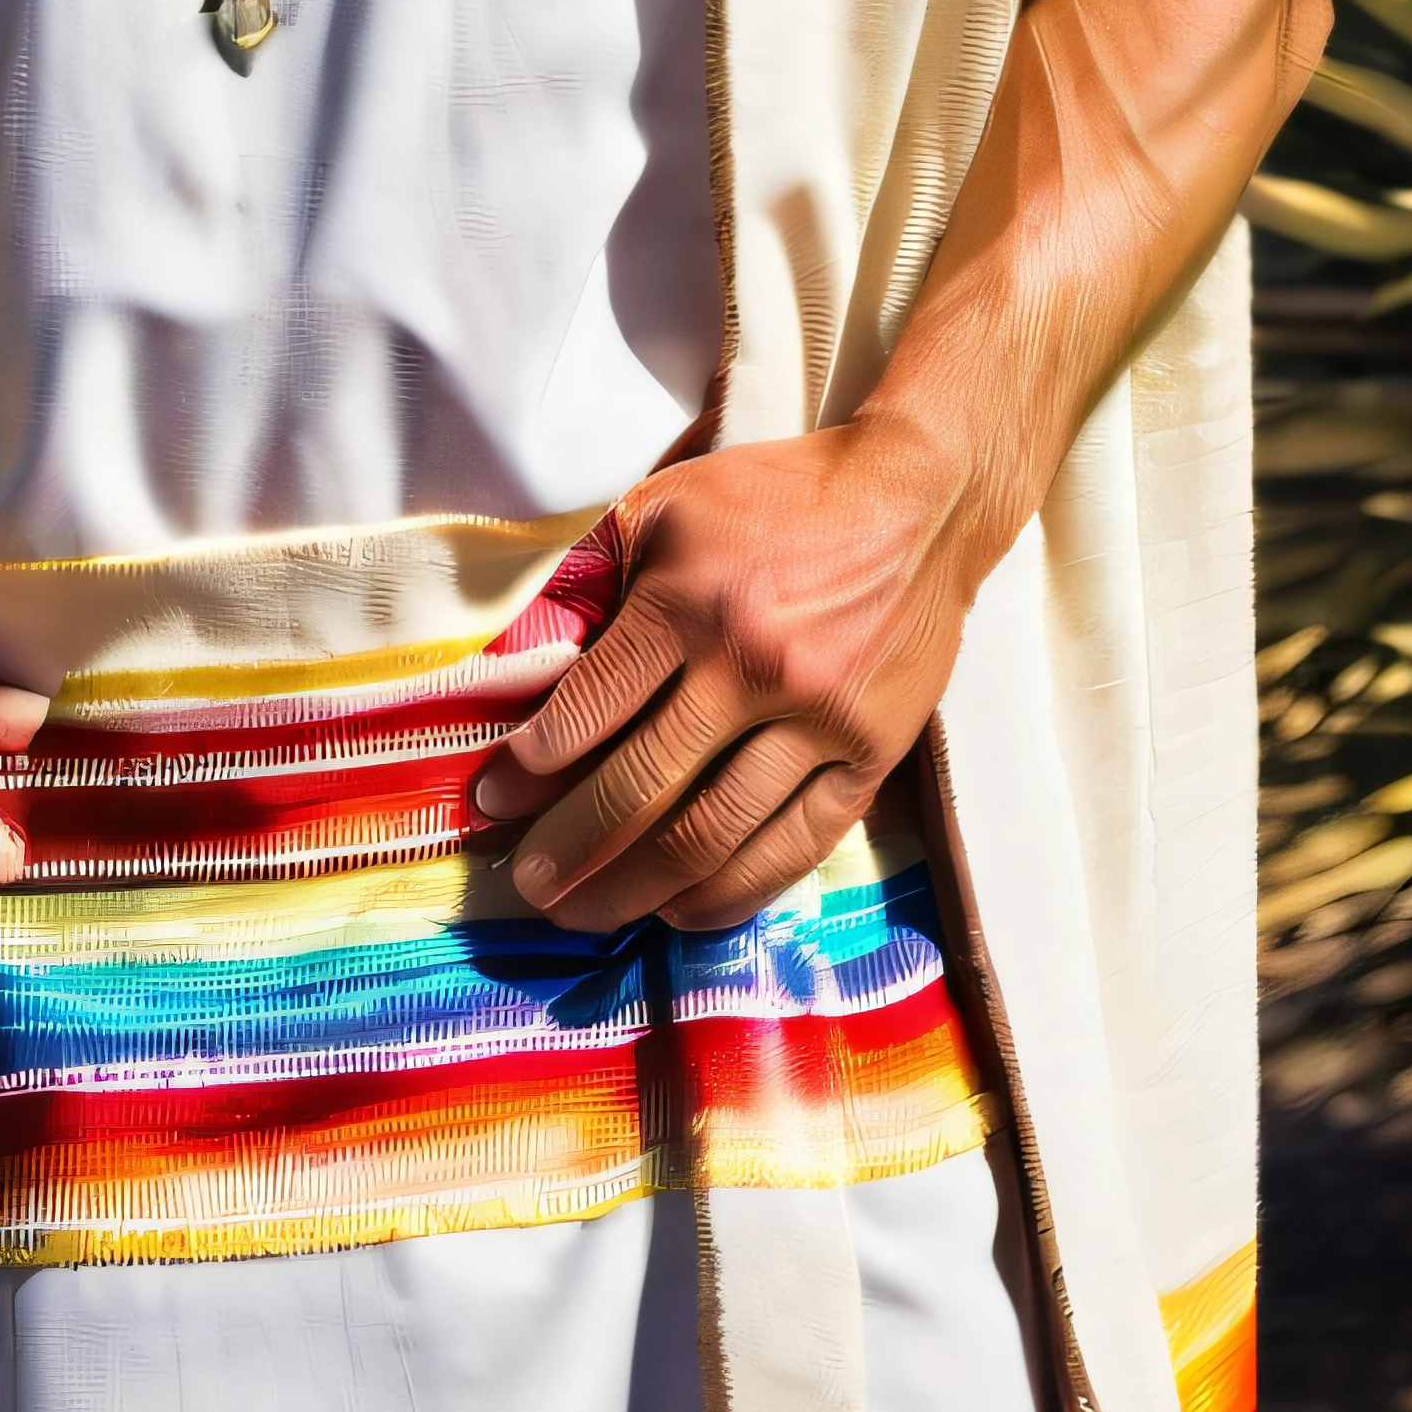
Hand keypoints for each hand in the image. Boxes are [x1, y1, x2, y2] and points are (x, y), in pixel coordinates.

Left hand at [470, 418, 980, 933]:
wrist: (918, 500)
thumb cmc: (778, 499)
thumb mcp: (667, 504)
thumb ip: (589, 573)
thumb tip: (512, 654)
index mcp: (690, 600)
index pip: (591, 706)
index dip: (531, 766)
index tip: (493, 800)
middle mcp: (752, 666)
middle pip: (641, 787)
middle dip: (569, 847)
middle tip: (525, 882)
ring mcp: (818, 720)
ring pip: (712, 834)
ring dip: (635, 888)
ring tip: (584, 912)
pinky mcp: (870, 757)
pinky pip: (793, 848)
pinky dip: (731, 892)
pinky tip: (680, 909)